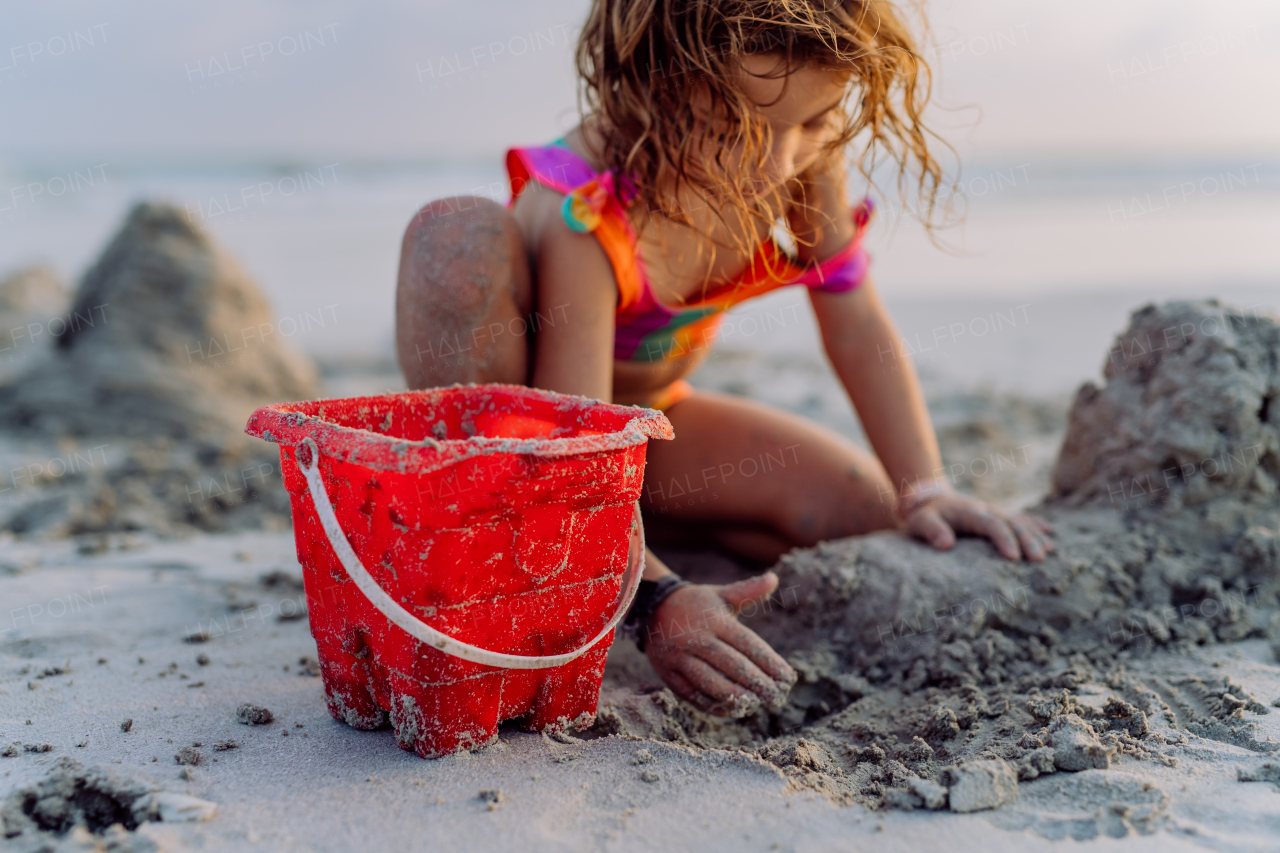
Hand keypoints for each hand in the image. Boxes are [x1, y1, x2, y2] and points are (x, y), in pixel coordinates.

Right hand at [643, 572, 796, 717]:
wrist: (651, 609)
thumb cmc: (696, 604)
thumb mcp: (721, 595)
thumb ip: (748, 591)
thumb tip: (773, 579)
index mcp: (714, 620)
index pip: (746, 643)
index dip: (769, 662)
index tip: (788, 677)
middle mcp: (696, 638)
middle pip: (730, 664)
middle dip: (756, 682)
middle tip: (776, 697)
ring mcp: (679, 658)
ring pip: (709, 681)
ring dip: (733, 695)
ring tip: (754, 705)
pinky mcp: (667, 674)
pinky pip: (691, 694)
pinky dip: (711, 704)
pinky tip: (731, 710)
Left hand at [905, 492, 1053, 561]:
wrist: (930, 501)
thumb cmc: (926, 516)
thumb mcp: (921, 522)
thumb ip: (932, 530)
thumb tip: (946, 544)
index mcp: (969, 512)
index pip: (990, 523)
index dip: (1003, 538)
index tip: (1014, 558)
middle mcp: (986, 510)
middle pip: (1011, 522)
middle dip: (1027, 539)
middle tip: (1039, 559)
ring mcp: (995, 512)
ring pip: (1020, 521)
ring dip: (1035, 536)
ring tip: (1048, 552)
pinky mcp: (999, 517)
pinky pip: (1021, 519)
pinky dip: (1035, 526)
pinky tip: (1050, 536)